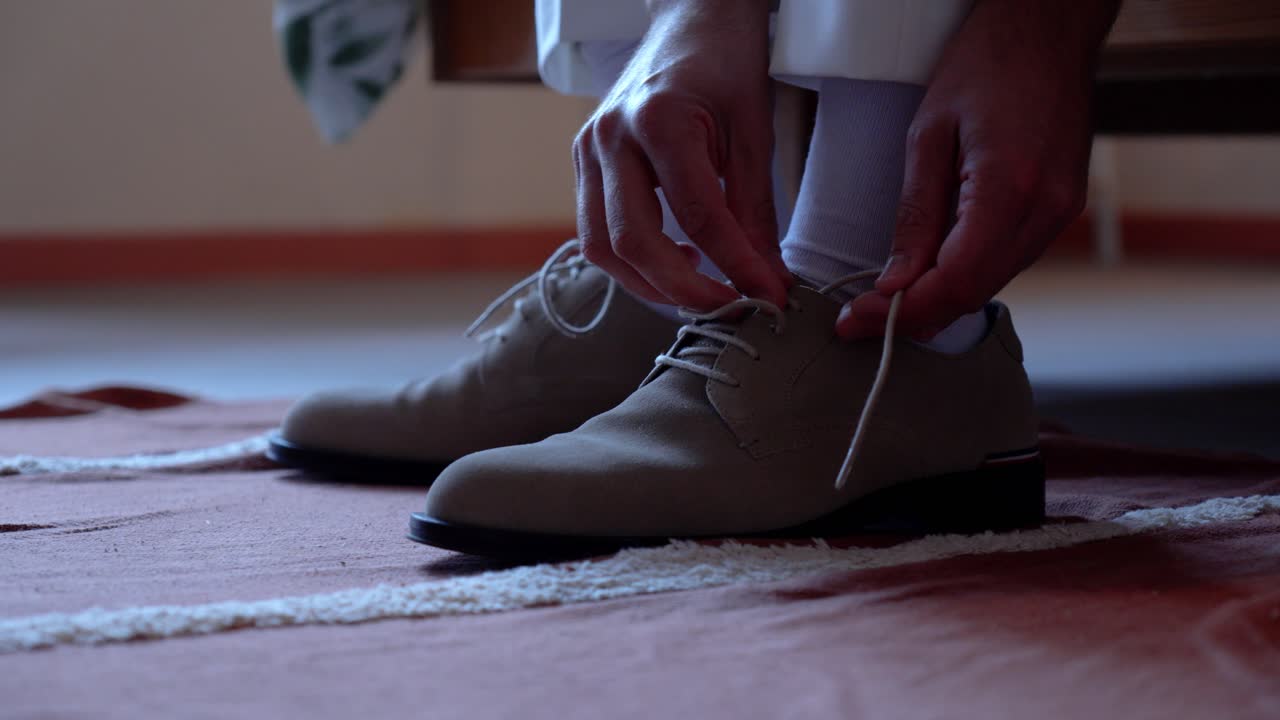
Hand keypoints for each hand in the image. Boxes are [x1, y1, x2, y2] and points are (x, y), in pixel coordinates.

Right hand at [573, 0, 789, 310]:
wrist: (691, 19)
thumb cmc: (726, 66)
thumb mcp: (753, 135)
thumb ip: (755, 212)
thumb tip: (767, 281)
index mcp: (659, 119)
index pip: (696, 216)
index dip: (735, 266)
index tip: (767, 297)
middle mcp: (611, 136)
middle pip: (632, 241)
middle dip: (683, 291)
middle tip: (730, 310)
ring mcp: (588, 150)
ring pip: (602, 246)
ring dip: (650, 285)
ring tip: (701, 290)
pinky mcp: (583, 163)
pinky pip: (595, 231)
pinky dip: (632, 261)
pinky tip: (675, 261)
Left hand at [840, 0, 1119, 339]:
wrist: (1048, 30)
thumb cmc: (986, 65)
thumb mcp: (928, 135)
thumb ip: (915, 216)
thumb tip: (896, 282)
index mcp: (1009, 189)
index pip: (954, 282)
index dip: (902, 312)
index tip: (855, 321)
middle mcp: (1045, 211)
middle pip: (974, 293)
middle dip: (914, 316)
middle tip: (860, 319)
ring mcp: (1061, 213)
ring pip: (992, 283)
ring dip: (939, 298)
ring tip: (886, 297)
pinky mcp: (1062, 209)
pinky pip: (1008, 260)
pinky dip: (965, 273)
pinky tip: (931, 268)